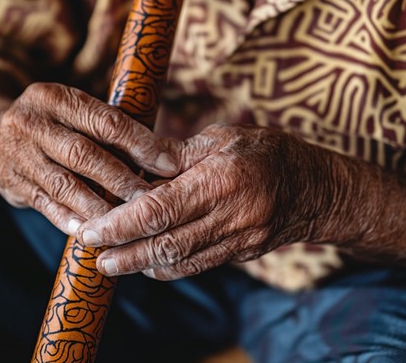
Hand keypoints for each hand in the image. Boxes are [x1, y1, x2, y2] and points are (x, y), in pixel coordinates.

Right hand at [0, 82, 178, 234]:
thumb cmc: (57, 125)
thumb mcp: (76, 112)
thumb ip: (111, 128)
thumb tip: (163, 155)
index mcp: (54, 97)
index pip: (105, 121)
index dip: (139, 144)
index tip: (167, 164)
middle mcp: (30, 122)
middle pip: (84, 154)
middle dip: (122, 179)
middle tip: (150, 198)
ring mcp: (16, 154)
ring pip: (65, 184)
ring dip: (100, 205)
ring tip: (128, 220)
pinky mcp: (11, 183)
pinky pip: (46, 205)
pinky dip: (72, 219)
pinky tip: (93, 231)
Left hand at [76, 123, 335, 279]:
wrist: (314, 186)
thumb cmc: (266, 152)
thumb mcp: (223, 138)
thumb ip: (179, 154)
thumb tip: (138, 163)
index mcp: (219, 179)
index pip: (158, 209)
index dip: (119, 224)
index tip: (91, 231)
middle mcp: (229, 215)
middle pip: (165, 244)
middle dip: (124, 254)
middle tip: (93, 257)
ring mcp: (238, 239)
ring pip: (180, 261)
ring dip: (141, 265)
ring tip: (112, 263)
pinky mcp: (241, 253)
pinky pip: (198, 266)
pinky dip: (168, 268)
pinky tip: (149, 263)